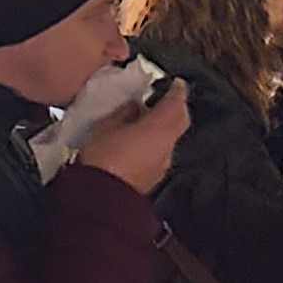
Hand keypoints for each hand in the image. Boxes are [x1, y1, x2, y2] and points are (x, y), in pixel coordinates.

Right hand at [80, 77, 188, 196]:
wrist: (102, 199)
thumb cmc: (103, 159)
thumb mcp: (107, 125)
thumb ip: (125, 112)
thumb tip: (135, 106)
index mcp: (159, 129)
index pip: (177, 104)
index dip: (178, 91)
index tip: (176, 83)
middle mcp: (167, 147)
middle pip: (181, 121)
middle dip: (176, 108)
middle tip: (165, 97)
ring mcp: (162, 164)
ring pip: (172, 138)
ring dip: (165, 126)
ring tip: (147, 118)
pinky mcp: (154, 177)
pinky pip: (162, 152)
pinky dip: (157, 141)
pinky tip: (141, 139)